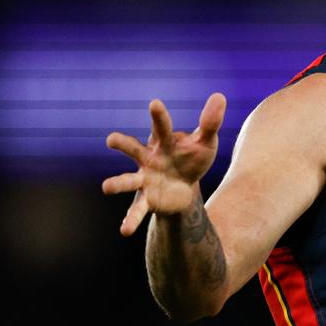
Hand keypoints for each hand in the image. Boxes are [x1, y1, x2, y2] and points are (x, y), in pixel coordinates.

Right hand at [102, 93, 226, 234]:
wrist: (185, 185)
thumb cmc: (191, 158)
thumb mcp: (205, 142)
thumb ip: (210, 123)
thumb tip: (219, 95)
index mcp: (163, 142)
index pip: (162, 127)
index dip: (158, 116)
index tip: (155, 103)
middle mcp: (148, 159)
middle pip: (133, 149)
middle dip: (123, 144)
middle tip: (110, 139)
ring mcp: (144, 179)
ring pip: (128, 180)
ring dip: (117, 183)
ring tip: (105, 187)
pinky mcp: (147, 199)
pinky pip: (137, 210)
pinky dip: (130, 220)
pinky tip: (125, 230)